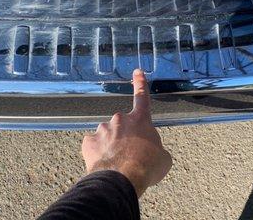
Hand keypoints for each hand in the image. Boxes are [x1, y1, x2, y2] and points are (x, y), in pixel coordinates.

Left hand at [81, 69, 172, 196]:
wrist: (122, 179)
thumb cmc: (146, 167)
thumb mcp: (163, 158)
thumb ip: (156, 148)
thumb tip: (151, 151)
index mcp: (140, 120)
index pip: (142, 97)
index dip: (140, 83)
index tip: (137, 72)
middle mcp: (120, 120)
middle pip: (123, 125)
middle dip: (126, 137)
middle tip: (131, 155)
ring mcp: (103, 130)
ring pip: (107, 135)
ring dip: (111, 146)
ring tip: (118, 163)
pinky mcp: (89, 142)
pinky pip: (94, 145)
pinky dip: (98, 153)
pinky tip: (105, 164)